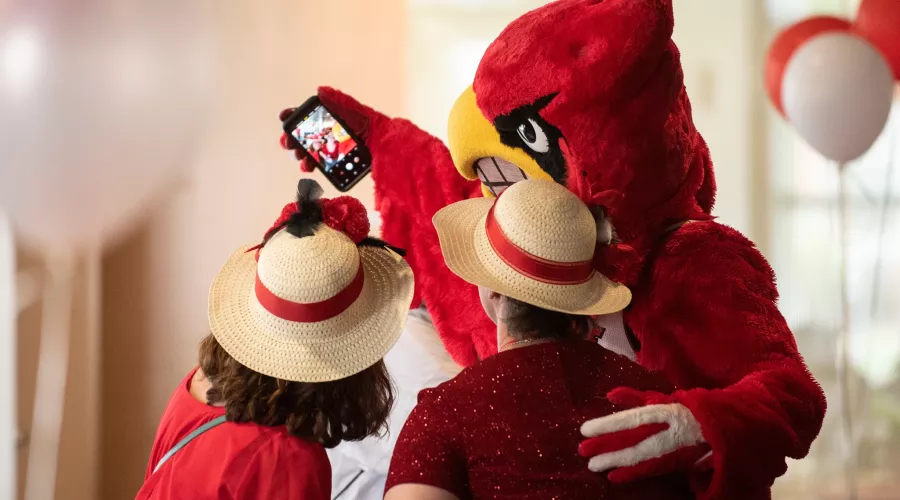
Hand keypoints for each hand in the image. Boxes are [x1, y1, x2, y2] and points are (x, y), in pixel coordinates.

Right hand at [278, 87, 388, 171]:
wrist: (392, 150)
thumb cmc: (378, 128)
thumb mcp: (359, 112)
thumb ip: (341, 102)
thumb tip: (321, 90)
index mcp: (338, 118)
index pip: (312, 115)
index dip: (296, 116)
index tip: (284, 118)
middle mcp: (336, 133)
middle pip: (308, 135)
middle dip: (295, 139)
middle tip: (288, 144)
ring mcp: (339, 149)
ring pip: (313, 151)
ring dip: (303, 154)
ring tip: (301, 160)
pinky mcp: (343, 164)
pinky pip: (324, 166)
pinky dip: (314, 166)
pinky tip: (309, 168)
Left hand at [578, 387, 710, 483]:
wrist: (719, 429)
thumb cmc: (685, 410)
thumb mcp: (661, 399)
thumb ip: (634, 398)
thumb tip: (610, 394)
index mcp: (662, 411)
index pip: (629, 419)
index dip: (606, 425)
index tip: (585, 429)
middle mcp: (666, 431)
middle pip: (630, 439)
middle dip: (605, 446)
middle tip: (582, 450)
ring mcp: (672, 449)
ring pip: (639, 457)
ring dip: (614, 462)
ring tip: (593, 465)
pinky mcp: (675, 464)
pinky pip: (650, 470)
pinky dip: (631, 474)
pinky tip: (613, 476)